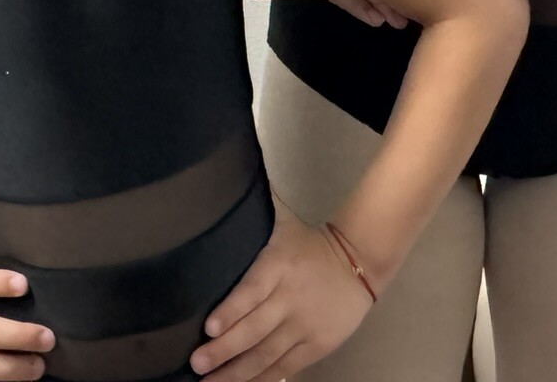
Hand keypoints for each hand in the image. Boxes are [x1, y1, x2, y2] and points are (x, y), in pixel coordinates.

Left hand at [191, 203, 373, 379]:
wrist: (359, 261)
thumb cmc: (308, 242)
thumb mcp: (282, 223)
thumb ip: (252, 211)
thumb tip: (220, 193)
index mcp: (279, 265)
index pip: (252, 290)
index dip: (231, 310)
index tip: (209, 327)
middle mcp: (291, 298)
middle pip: (255, 329)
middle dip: (224, 350)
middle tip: (197, 364)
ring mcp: (305, 326)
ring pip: (267, 354)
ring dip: (237, 372)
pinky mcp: (318, 345)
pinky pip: (286, 366)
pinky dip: (263, 378)